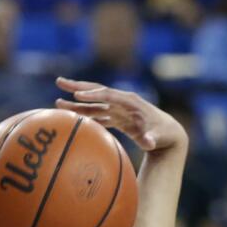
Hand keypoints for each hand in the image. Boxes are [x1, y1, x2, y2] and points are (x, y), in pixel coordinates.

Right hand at [55, 78, 186, 152]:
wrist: (169, 133)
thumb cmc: (164, 135)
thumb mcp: (159, 137)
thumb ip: (152, 139)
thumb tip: (148, 143)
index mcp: (131, 102)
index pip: (109, 95)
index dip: (94, 95)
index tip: (78, 95)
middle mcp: (122, 102)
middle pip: (97, 92)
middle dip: (78, 87)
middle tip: (59, 82)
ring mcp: (119, 109)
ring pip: (94, 103)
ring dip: (77, 102)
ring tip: (57, 101)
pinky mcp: (117, 117)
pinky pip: (98, 113)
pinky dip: (85, 113)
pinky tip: (70, 115)